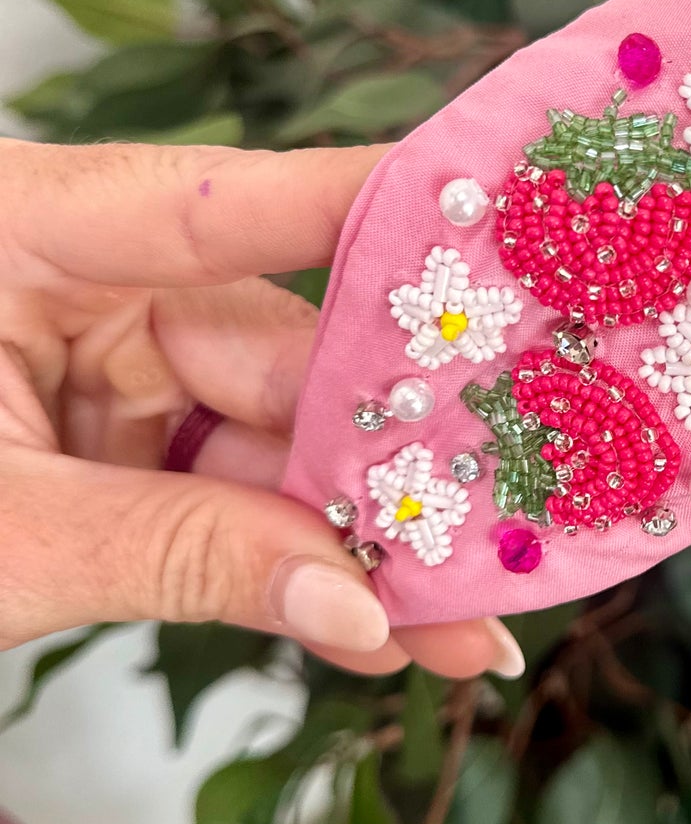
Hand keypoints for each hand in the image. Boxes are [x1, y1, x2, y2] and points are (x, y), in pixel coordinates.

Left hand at [0, 139, 521, 679]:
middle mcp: (74, 275)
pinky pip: (229, 484)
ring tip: (458, 624)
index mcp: (20, 231)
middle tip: (505, 531)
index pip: (225, 199)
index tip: (507, 211)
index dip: (374, 210)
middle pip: (274, 348)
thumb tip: (362, 611)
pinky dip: (296, 558)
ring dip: (359, 536)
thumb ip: (183, 558)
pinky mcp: (104, 433)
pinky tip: (382, 624)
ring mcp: (93, 357)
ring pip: (268, 434)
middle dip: (388, 461)